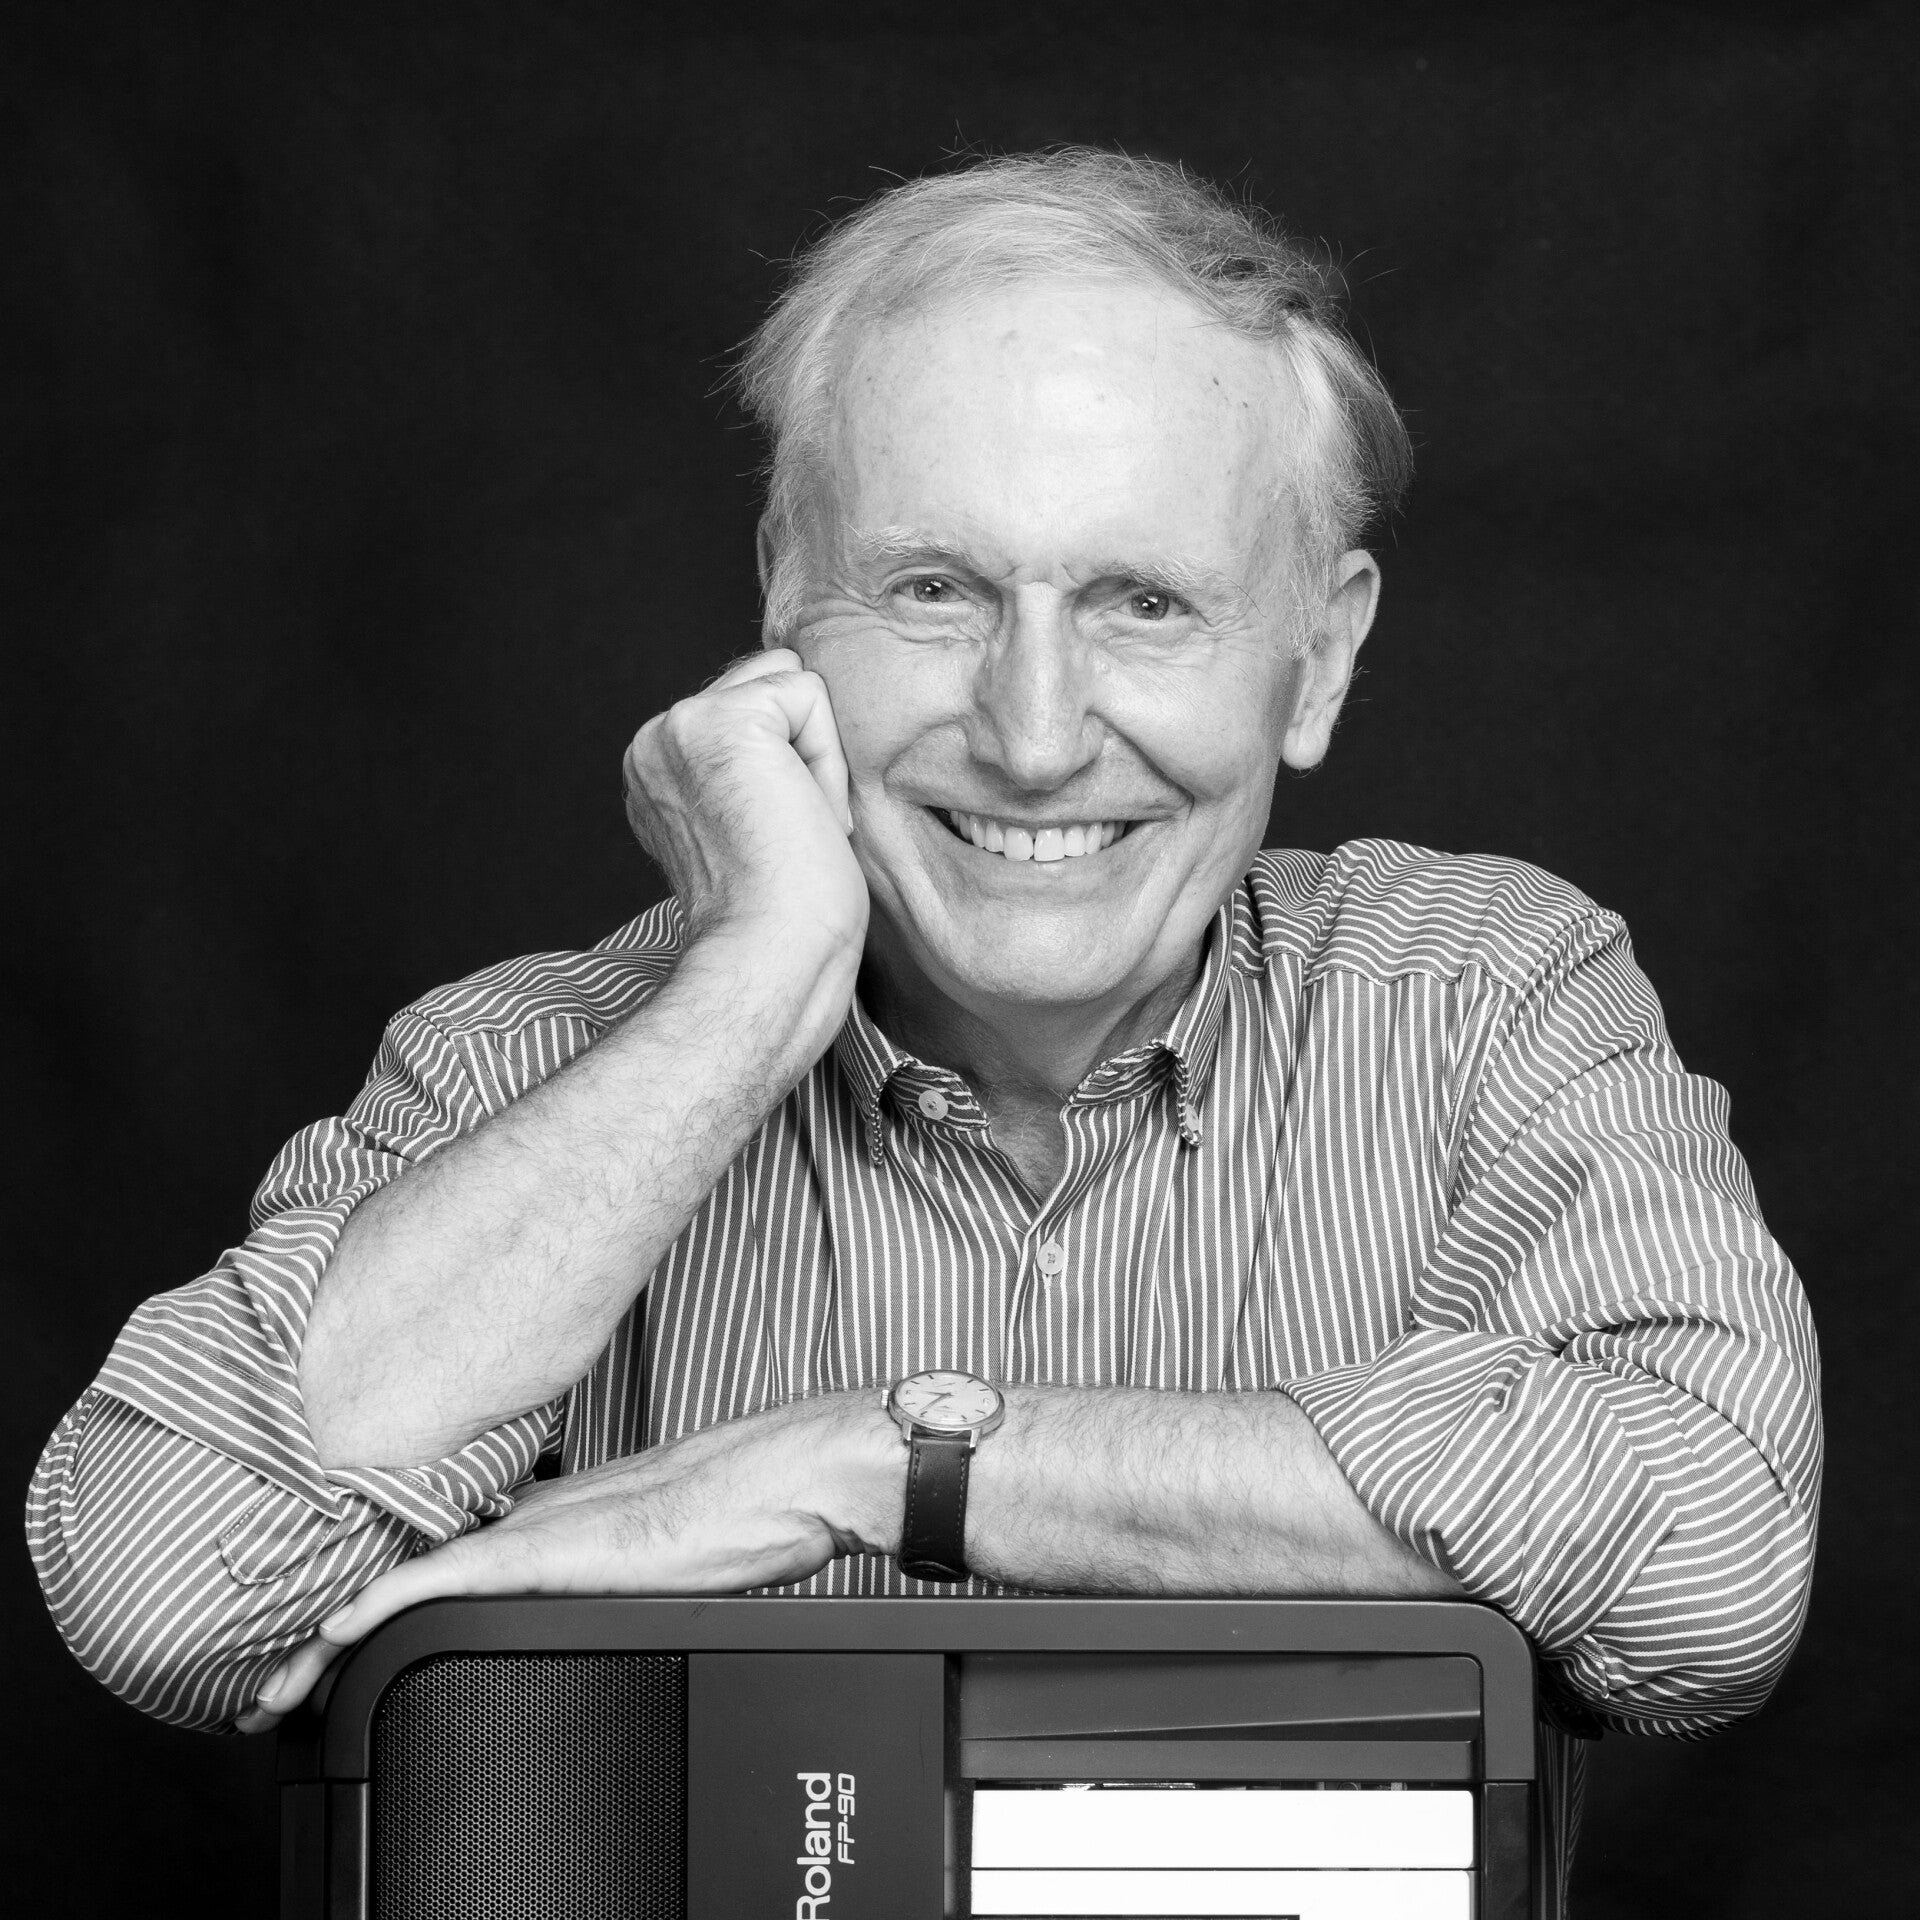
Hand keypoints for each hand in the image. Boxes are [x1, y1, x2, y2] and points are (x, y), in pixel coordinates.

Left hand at [235, 1392, 903, 1732]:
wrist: (786, 1479)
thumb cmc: (750, 1513)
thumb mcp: (669, 1556)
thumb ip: (620, 1566)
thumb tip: (613, 1584)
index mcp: (554, 1525)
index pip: (442, 1565)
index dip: (378, 1603)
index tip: (333, 1641)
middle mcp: (530, 1521)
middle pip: (405, 1572)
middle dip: (331, 1627)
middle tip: (274, 1676)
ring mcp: (536, 1530)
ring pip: (406, 1576)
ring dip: (332, 1627)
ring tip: (276, 1675)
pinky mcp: (550, 1545)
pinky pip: (443, 1577)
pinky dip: (380, 1601)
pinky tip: (333, 1625)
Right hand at [622, 648, 868, 960]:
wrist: (771, 955)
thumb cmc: (782, 914)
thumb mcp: (749, 822)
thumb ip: (746, 766)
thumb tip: (791, 709)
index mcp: (655, 769)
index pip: (747, 707)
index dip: (786, 765)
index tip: (770, 839)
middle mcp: (654, 741)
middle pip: (771, 683)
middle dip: (802, 752)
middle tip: (787, 833)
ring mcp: (679, 726)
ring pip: (791, 686)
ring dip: (815, 758)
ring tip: (792, 825)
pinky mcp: (725, 721)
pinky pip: (810, 694)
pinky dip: (826, 760)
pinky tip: (801, 816)